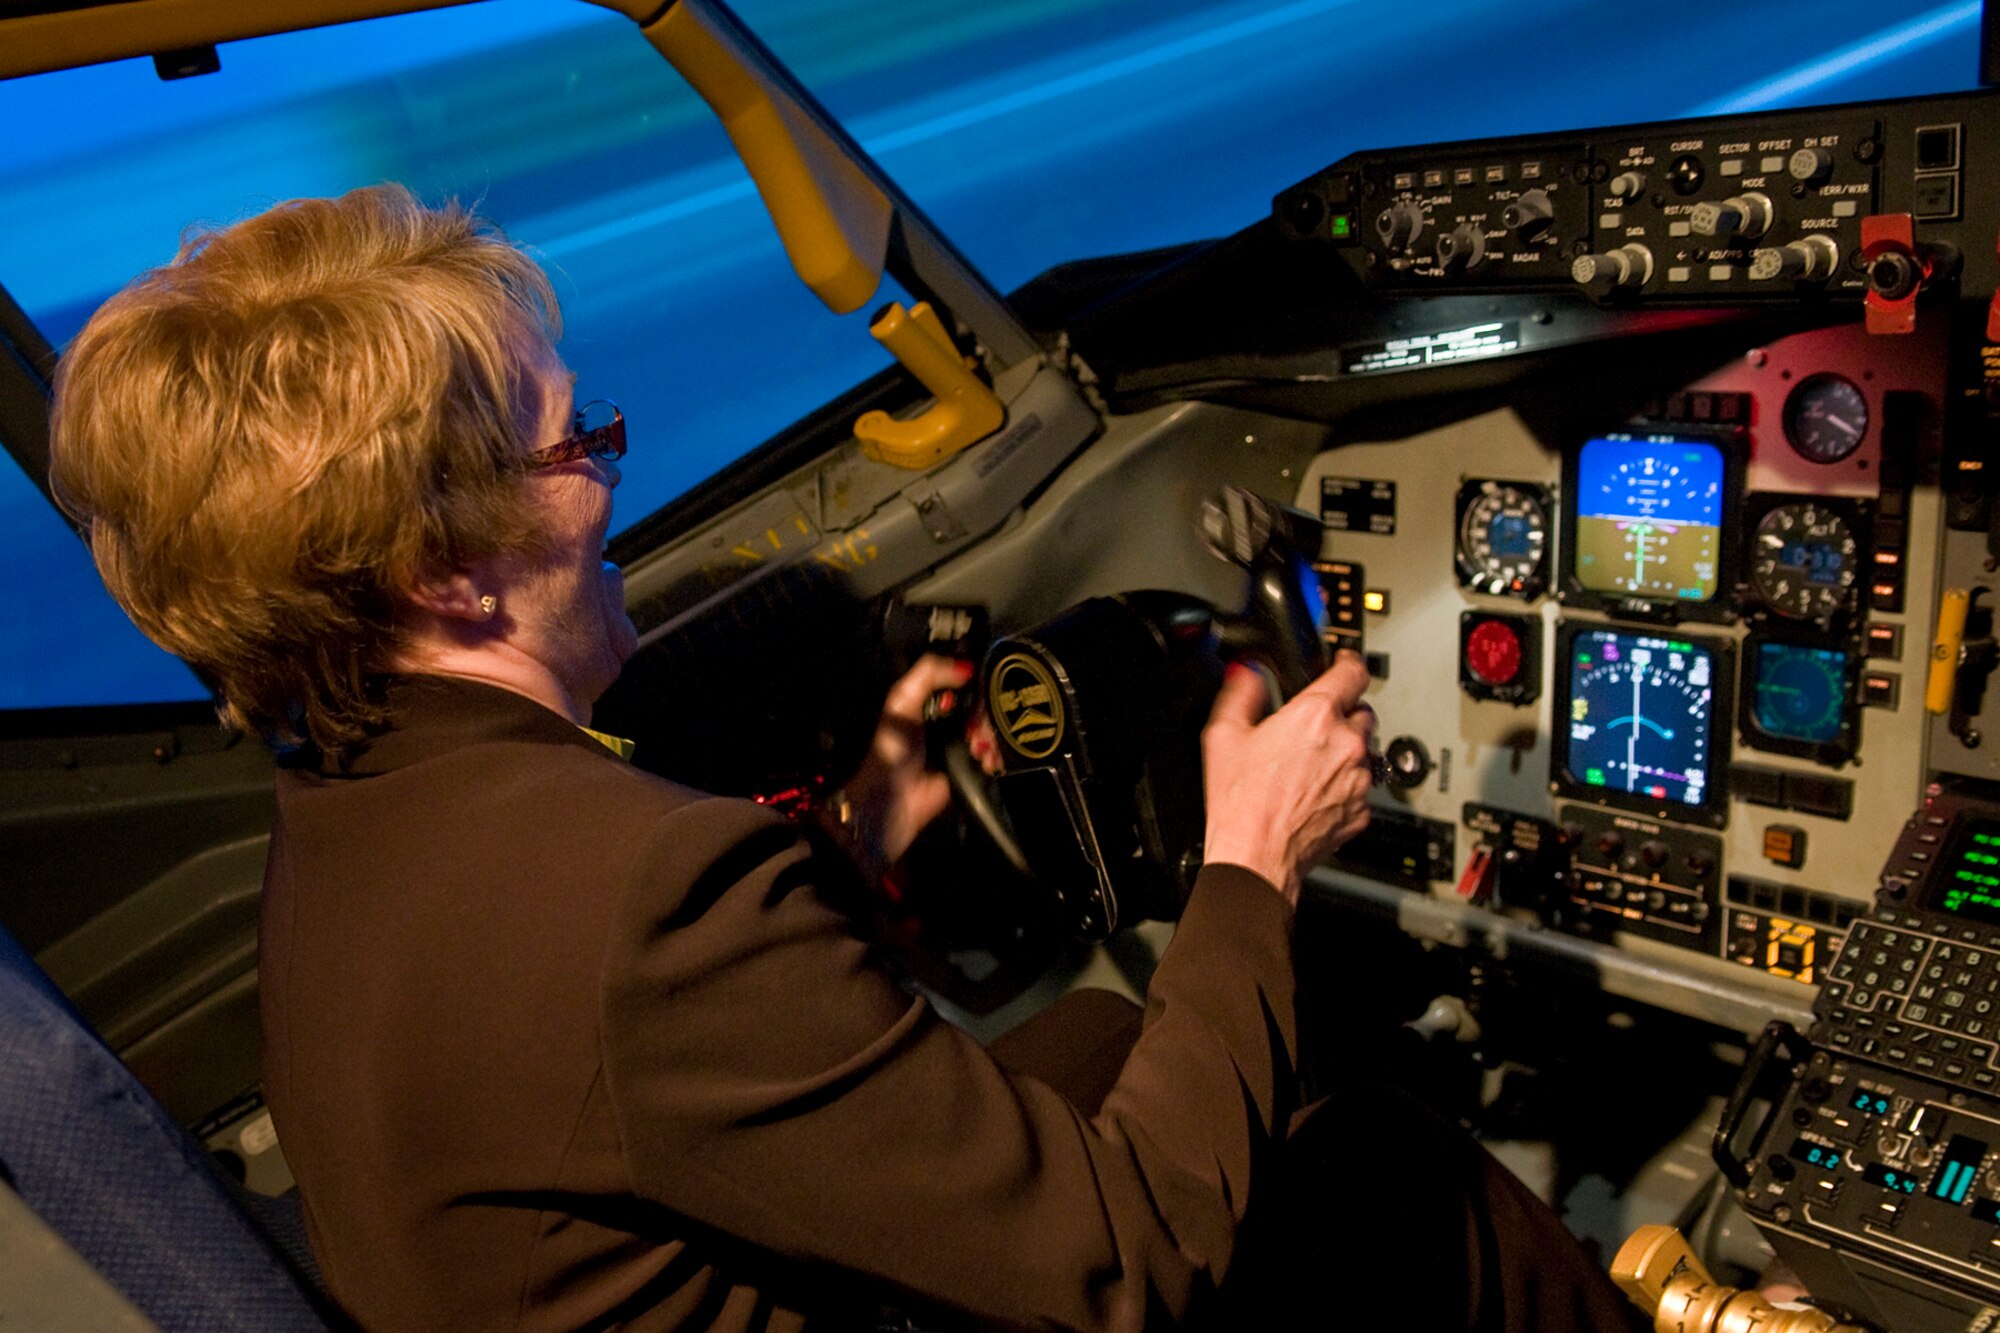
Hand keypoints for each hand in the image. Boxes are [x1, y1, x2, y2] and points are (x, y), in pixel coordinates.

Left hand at [833, 655, 974, 877]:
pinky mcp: (972, 769)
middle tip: (975, 725)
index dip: (975, 684)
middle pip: (982, 707)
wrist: (896, 796)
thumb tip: (967, 666)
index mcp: (931, 702)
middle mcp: (949, 721)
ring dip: (991, 736)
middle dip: (985, 713)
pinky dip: (995, 756)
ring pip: (992, 731)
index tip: (980, 688)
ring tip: (978, 744)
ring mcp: (962, 746)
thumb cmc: (894, 746)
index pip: (964, 684)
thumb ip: (929, 672)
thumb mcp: (903, 699)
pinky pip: (994, 756)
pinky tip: (986, 758)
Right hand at [1198, 650, 1375, 905]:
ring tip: (1310, 767)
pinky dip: (1345, 786)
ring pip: (1365, 751)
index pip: (1353, 672)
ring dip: (1345, 752)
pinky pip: (1362, 787)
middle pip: (1362, 711)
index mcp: (1315, 716)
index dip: (1348, 662)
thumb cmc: (1241, 804)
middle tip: (1314, 728)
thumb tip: (1247, 674)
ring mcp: (1359, 779)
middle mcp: (1347, 744)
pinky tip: (1314, 794)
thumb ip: (1240, 694)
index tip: (1344, 663)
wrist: (1256, 858)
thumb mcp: (1223, 736)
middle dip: (1342, 714)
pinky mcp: (1363, 810)